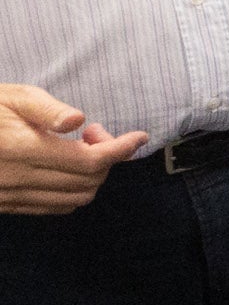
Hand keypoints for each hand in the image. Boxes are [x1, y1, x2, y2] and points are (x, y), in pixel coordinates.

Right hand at [0, 84, 144, 214]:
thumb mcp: (12, 97)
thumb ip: (47, 109)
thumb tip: (77, 120)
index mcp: (21, 148)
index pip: (88, 160)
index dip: (120, 149)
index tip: (138, 137)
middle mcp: (17, 178)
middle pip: (88, 181)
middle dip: (106, 157)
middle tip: (93, 132)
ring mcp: (10, 196)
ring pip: (76, 198)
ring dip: (92, 175)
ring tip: (79, 148)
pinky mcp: (6, 205)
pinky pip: (55, 207)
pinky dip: (73, 190)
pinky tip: (65, 168)